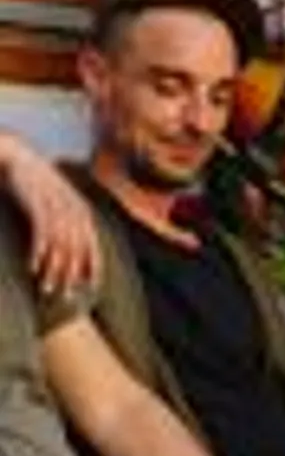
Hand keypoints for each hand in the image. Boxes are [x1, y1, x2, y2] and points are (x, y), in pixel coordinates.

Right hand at [0, 135, 98, 297]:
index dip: (93, 268)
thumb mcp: (57, 204)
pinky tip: (33, 268)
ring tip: (46, 288)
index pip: (93, 246)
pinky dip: (39, 252)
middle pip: (77, 250)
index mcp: (83, 213)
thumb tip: (68, 251)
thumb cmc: (37, 186)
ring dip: (53, 269)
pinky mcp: (38, 203)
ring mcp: (57, 207)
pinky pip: (41, 233)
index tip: (90, 289)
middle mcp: (75, 210)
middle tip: (64, 296)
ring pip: (60, 245)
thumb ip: (66, 226)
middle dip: (71, 275)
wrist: (19, 159)